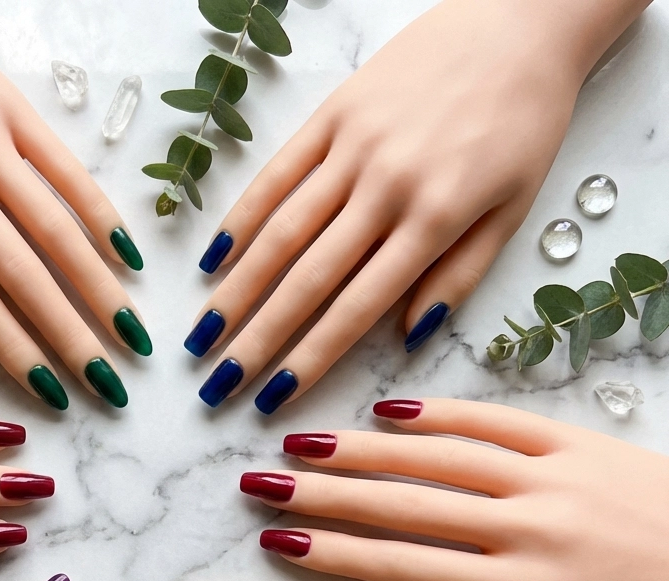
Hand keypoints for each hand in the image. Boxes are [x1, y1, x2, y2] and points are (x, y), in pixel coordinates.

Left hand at [0, 0, 148, 409]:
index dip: (17, 353)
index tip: (53, 395)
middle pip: (27, 274)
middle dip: (74, 338)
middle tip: (113, 387)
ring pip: (57, 228)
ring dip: (101, 289)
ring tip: (136, 337)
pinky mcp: (11, 104)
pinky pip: (66, 167)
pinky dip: (101, 213)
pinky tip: (128, 257)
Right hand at [185, 0, 649, 411]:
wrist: (524, 16)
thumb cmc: (524, 122)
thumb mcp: (512, 210)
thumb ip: (458, 277)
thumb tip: (408, 337)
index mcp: (434, 219)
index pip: (357, 309)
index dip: (310, 359)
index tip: (273, 398)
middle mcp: (385, 186)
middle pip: (306, 280)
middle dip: (258, 340)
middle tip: (217, 385)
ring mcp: (353, 146)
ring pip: (281, 232)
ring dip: (235, 290)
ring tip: (201, 336)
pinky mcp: (333, 112)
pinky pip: (277, 172)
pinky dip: (241, 217)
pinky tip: (213, 259)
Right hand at [245, 398, 668, 580]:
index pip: (401, 561)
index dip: (331, 552)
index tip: (277, 543)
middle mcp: (523, 520)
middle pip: (401, 502)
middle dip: (322, 494)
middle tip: (260, 485)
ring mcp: (547, 471)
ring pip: (435, 454)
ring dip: (361, 449)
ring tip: (300, 445)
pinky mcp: (571, 438)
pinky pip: (492, 418)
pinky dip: (437, 413)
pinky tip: (386, 412)